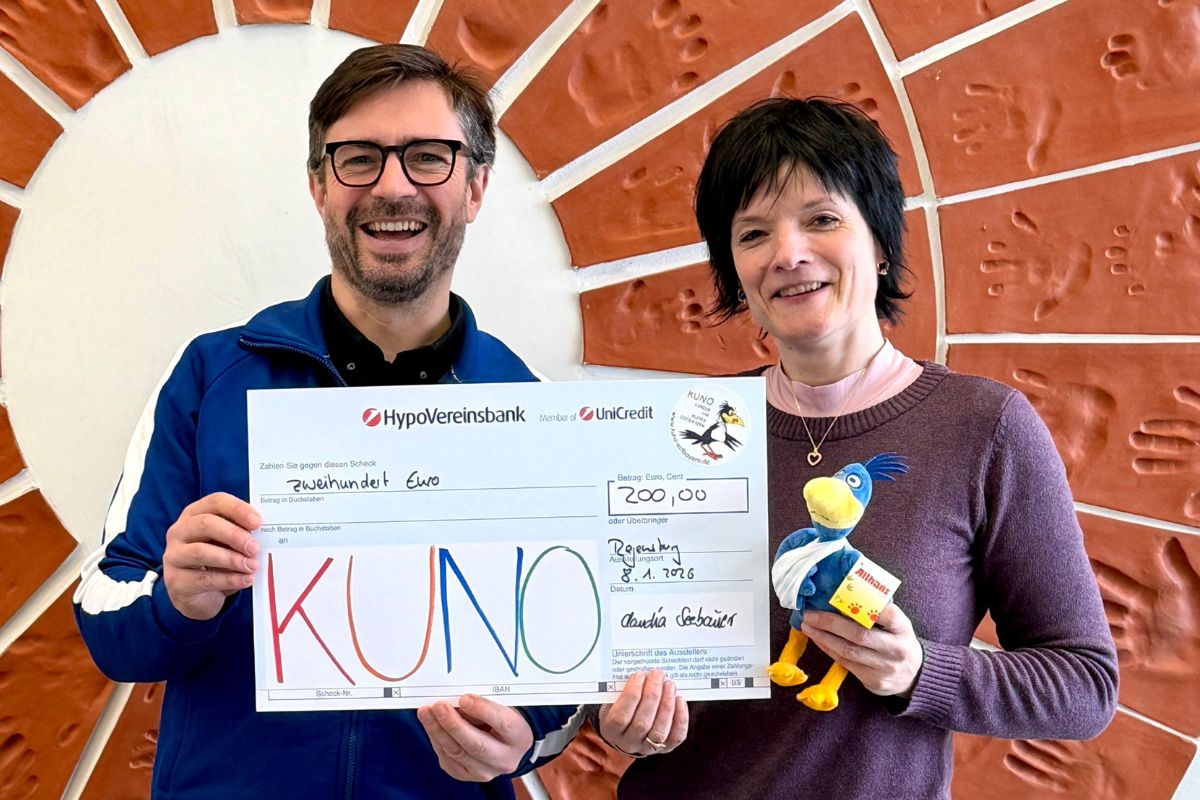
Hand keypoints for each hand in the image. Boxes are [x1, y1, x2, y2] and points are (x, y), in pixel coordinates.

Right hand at [163, 492, 260, 620]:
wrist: (197, 595)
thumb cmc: (217, 561)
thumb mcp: (229, 544)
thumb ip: (241, 534)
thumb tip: (264, 533)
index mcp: (195, 514)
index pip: (215, 501)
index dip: (237, 509)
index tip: (258, 522)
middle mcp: (179, 531)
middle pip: (205, 524)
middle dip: (234, 535)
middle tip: (255, 548)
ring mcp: (174, 556)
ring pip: (201, 552)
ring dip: (231, 559)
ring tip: (252, 566)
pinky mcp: (176, 580)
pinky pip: (203, 579)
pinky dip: (229, 579)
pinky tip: (245, 580)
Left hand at [417, 695, 532, 781]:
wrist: (505, 744)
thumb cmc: (503, 720)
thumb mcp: (503, 707)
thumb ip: (485, 704)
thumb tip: (459, 701)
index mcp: (519, 737)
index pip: (503, 723)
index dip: (482, 710)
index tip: (464, 698)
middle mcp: (504, 759)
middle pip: (476, 744)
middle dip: (454, 724)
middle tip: (438, 707)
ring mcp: (485, 771)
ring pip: (457, 752)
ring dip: (438, 731)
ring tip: (426, 712)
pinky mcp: (467, 775)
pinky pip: (447, 759)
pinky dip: (437, 740)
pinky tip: (431, 725)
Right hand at [598, 670, 687, 755]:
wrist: (627, 730)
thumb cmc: (620, 707)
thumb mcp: (613, 700)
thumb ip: (623, 690)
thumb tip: (643, 674)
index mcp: (611, 730)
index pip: (620, 716)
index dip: (631, 694)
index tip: (640, 675)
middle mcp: (628, 743)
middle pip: (642, 723)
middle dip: (652, 695)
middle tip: (658, 675)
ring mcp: (647, 748)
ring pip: (659, 731)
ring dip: (667, 705)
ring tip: (669, 685)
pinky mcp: (665, 749)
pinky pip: (675, 737)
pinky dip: (680, 718)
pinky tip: (680, 700)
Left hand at [801, 605, 922, 696]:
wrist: (913, 675)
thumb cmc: (897, 640)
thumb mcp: (896, 624)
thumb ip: (877, 612)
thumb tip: (843, 593)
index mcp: (903, 629)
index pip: (886, 614)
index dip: (864, 605)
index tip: (840, 596)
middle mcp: (895, 649)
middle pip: (859, 634)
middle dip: (830, 623)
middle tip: (810, 614)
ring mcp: (884, 667)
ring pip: (848, 650)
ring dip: (823, 637)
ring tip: (807, 625)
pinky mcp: (873, 680)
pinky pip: (845, 663)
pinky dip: (828, 648)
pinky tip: (817, 639)